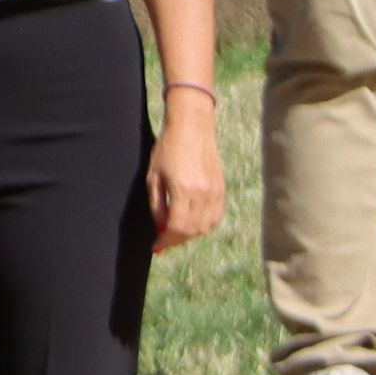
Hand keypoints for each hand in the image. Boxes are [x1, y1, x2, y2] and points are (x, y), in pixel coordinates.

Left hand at [146, 106, 225, 251]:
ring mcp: (215, 192)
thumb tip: (160, 228)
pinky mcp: (221, 188)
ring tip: (176, 231)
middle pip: (192, 230)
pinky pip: (216, 216)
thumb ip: (157, 205)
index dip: (165, 240)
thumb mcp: (153, 177)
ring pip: (206, 226)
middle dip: (176, 240)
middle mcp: (203, 194)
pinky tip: (192, 223)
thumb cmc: (167, 149)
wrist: (191, 128)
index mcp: (184, 190)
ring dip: (190, 234)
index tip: (156, 246)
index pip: (177, 227)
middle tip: (164, 240)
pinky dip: (204, 225)